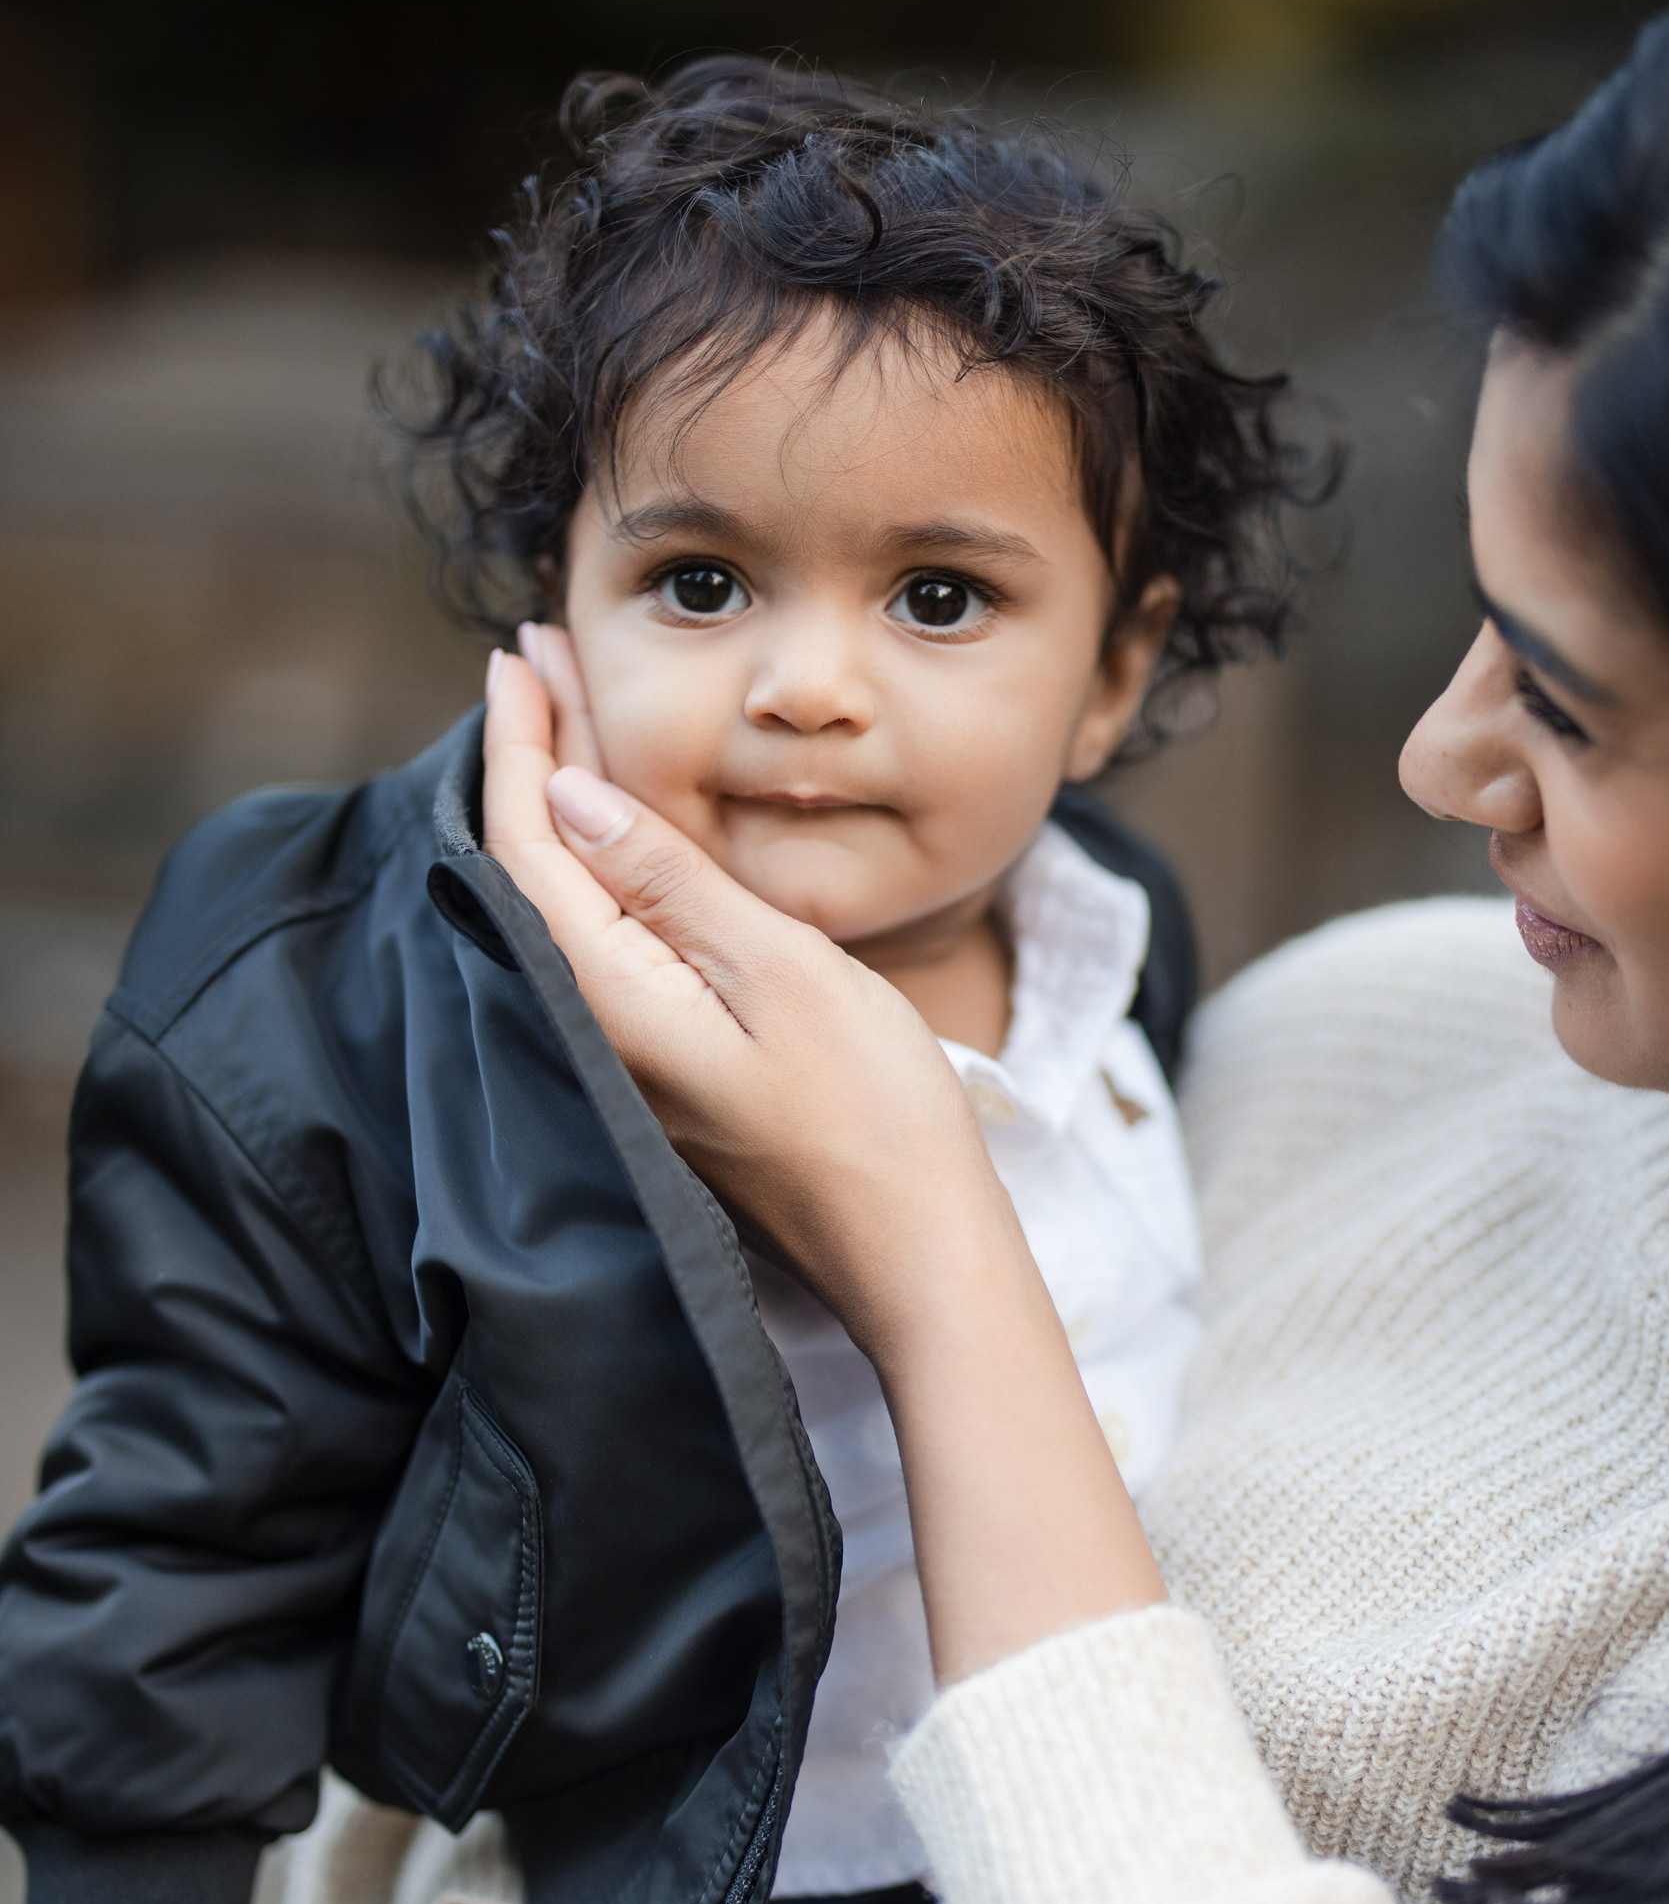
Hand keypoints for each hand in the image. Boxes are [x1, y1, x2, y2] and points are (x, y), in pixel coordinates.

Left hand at [481, 641, 1011, 1356]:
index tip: (523, 653)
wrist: (911, 1250)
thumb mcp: (781, 969)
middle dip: (531, 757)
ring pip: (561, 906)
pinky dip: (596, 871)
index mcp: (610, 997)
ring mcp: (624, 1061)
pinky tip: (611, 840)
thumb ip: (670, 880)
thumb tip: (568, 795)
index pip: (529, 843)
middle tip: (536, 657)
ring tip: (559, 722)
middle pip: (532, 868)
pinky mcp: (659, 1076)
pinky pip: (597, 948)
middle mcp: (593, 1031)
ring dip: (558, 807)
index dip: (524, 741)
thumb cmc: (870, 1114)